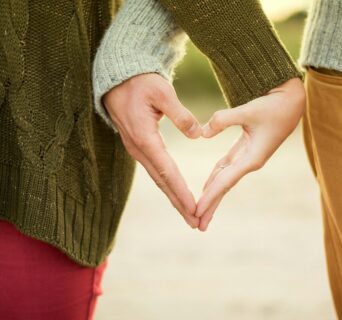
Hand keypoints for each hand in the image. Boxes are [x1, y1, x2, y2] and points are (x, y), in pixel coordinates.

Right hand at [103, 73, 201, 227]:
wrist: (117, 79)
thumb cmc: (140, 82)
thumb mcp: (162, 92)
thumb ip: (180, 114)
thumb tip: (198, 135)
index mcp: (145, 138)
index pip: (167, 171)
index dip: (181, 191)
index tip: (195, 209)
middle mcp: (139, 149)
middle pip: (162, 182)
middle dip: (179, 204)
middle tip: (195, 223)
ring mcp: (137, 149)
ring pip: (158, 179)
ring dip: (173, 197)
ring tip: (189, 214)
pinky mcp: (138, 146)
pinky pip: (155, 170)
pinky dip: (167, 185)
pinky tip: (175, 193)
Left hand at [196, 77, 305, 230]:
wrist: (292, 101)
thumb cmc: (274, 106)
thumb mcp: (249, 110)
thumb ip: (223, 120)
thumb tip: (202, 134)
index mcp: (252, 159)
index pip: (225, 182)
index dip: (209, 197)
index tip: (196, 212)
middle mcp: (250, 162)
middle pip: (224, 187)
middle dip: (211, 206)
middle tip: (197, 225)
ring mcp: (248, 157)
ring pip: (224, 179)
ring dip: (212, 194)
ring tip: (200, 211)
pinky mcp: (246, 149)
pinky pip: (227, 167)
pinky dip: (216, 177)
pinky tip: (207, 185)